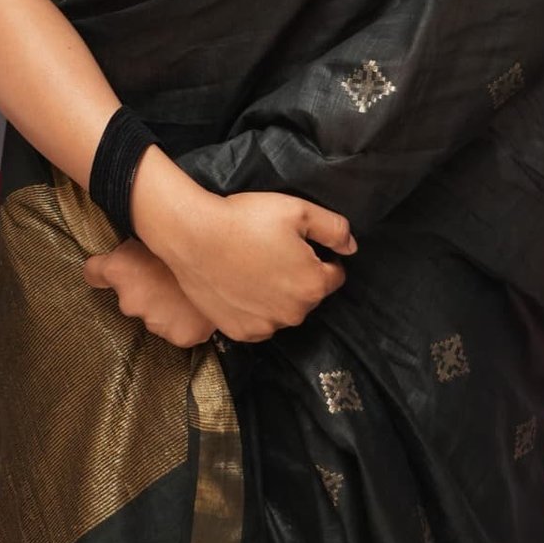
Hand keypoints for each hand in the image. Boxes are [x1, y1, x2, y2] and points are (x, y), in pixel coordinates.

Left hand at [82, 241, 214, 346]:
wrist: (229, 259)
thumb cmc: (192, 235)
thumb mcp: (153, 229)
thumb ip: (134, 241)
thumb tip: (127, 231)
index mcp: (119, 270)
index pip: (94, 272)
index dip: (101, 270)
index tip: (107, 270)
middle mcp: (130, 300)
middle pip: (130, 298)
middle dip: (145, 290)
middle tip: (168, 276)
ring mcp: (155, 322)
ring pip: (155, 316)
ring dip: (166, 307)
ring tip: (185, 289)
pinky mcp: (181, 336)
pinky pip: (179, 331)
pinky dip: (186, 322)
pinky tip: (197, 306)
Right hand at [161, 188, 354, 342]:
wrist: (193, 236)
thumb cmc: (244, 220)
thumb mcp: (298, 211)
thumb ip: (334, 228)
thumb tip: (351, 246)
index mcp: (313, 284)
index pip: (334, 275)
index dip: (320, 256)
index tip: (298, 245)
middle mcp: (294, 313)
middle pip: (308, 295)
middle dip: (297, 276)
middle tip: (271, 251)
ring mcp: (266, 326)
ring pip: (283, 311)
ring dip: (276, 295)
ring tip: (252, 267)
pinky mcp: (240, 332)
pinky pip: (258, 323)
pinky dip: (253, 309)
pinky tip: (239, 285)